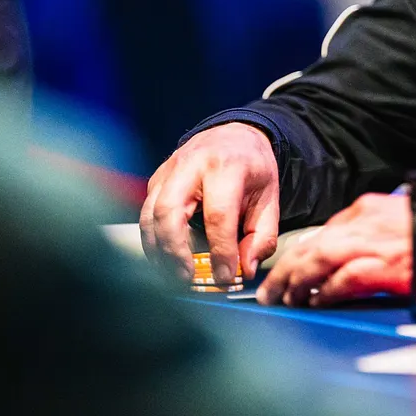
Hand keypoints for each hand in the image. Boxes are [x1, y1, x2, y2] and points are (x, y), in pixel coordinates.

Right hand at [140, 122, 278, 285]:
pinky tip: (165, 260)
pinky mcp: (156, 180)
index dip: (220, 250)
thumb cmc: (253, 168)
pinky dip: (152, 241)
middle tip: (187, 279)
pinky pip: (145, 214)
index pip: (218, 214)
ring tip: (174, 276)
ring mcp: (169, 171)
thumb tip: (245, 269)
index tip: (224, 277)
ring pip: (149, 215)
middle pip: (169, 211)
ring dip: (158, 251)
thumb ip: (262, 236)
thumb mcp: (270, 197)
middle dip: (174, 251)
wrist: (236, 135)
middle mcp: (192, 165)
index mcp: (227, 166)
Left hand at [256, 192, 411, 306]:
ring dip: (295, 281)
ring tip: (282, 300)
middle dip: (286, 268)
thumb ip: (384, 227)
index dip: (303, 251)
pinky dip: (326, 292)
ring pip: (318, 260)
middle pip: (313, 244)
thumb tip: (369, 250)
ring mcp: (375, 245)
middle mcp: (367, 223)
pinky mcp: (386, 269)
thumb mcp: (409, 215)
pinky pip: (343, 281)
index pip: (327, 230)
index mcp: (373, 208)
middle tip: (270, 290)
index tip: (292, 267)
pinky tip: (315, 303)